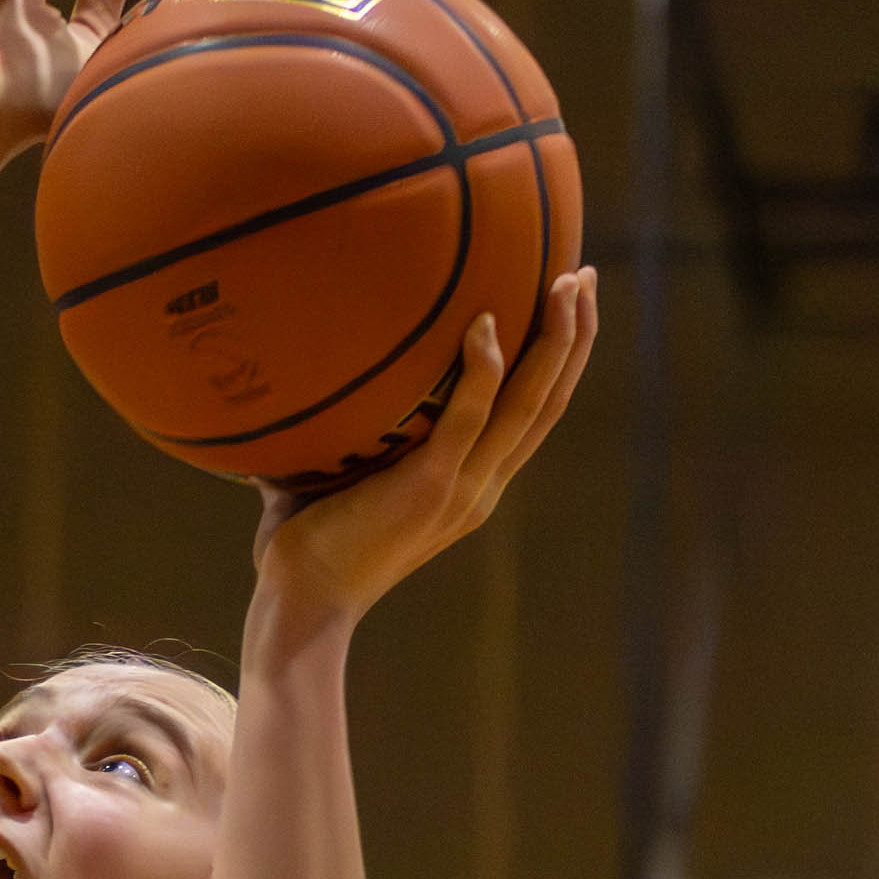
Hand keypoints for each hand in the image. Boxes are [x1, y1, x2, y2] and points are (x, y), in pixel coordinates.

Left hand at [251, 268, 601, 626]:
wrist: (302, 604)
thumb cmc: (306, 545)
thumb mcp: (336, 476)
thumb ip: (339, 432)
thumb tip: (296, 379)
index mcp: (472, 486)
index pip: (532, 416)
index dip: (558, 362)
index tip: (567, 307)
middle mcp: (482, 486)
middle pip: (549, 401)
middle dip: (574, 336)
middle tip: (583, 274)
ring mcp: (462, 488)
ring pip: (530, 405)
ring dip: (555, 341)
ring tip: (566, 282)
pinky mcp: (430, 487)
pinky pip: (469, 417)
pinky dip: (483, 370)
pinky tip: (484, 322)